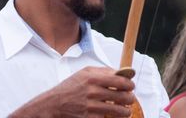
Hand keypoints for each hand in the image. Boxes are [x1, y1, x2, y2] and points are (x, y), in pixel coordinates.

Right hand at [10, 66, 134, 117]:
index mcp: (92, 78)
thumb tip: (121, 72)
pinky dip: (113, 117)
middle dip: (130, 98)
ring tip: (124, 109)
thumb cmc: (70, 87)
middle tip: (129, 98)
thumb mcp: (83, 73)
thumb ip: (102, 71)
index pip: (120, 81)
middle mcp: (93, 92)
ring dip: (125, 110)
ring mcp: (92, 107)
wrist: (54, 104)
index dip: (130, 85)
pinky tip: (112, 114)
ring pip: (121, 111)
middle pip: (124, 97)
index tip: (131, 86)